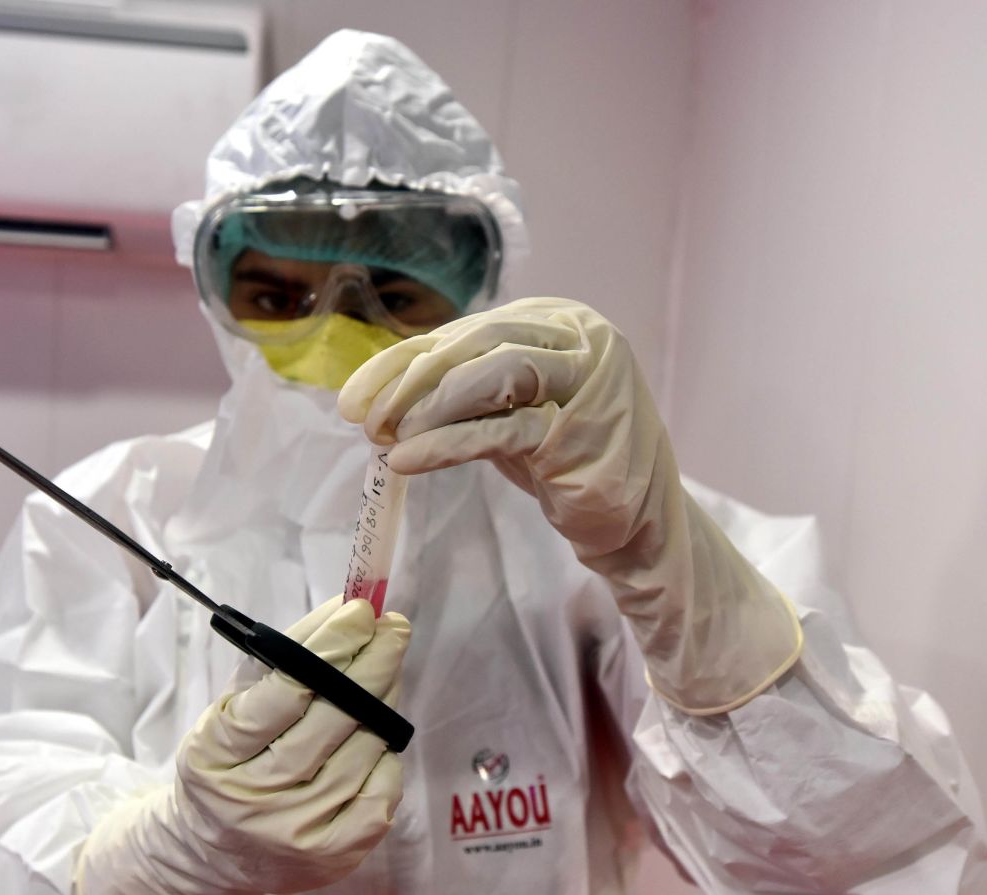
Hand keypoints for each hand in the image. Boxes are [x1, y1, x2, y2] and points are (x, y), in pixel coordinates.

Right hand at [76, 598, 409, 893]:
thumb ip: (281, 658)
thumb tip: (340, 611)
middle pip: (332, 719)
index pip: (285, 690)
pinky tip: (377, 736)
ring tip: (387, 671)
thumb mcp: (231, 707)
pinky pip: (380, 792)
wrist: (214, 850)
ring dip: (384, 701)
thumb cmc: (229, 762)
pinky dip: (385, 757)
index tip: (358, 613)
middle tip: (393, 629)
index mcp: (218, 753)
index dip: (331, 646)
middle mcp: (255, 797)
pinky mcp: (334, 853)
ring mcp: (298, 829)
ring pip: (362, 750)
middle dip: (372, 664)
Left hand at [339, 297, 799, 713]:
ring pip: (486, 375)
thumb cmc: (564, 457)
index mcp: (555, 319)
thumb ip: (459, 388)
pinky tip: (408, 460)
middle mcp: (577, 336)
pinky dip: (445, 444)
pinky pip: (499, 429)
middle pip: (471, 345)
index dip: (400, 361)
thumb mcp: (507, 409)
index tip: (352, 397)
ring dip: (425, 408)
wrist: (634, 519)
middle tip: (360, 417)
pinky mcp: (580, 429)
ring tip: (384, 439)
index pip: (463, 332)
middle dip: (407, 382)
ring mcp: (585, 379)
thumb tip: (378, 391)